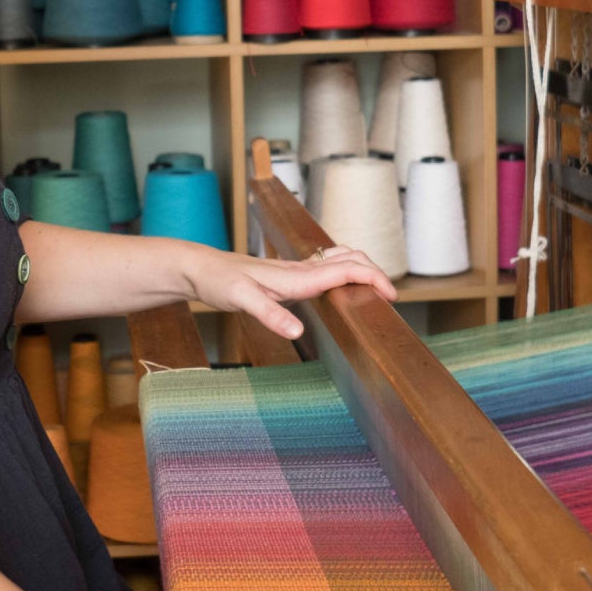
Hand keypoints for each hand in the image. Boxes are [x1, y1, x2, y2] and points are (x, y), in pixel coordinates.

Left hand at [185, 245, 396, 339]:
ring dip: (361, 268)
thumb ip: (270, 314)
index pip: (346, 269)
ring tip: (375, 288)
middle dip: (375, 272)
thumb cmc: (219, 281)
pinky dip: (344, 270)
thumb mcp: (241, 300)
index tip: (391, 296)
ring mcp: (294, 271)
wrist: (200, 269)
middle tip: (390, 296)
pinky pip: (324, 268)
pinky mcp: (287, 275)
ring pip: (339, 259)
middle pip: (349, 259)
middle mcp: (299, 270)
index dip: (373, 278)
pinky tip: (340, 285)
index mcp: (296, 276)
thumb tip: (297, 331)